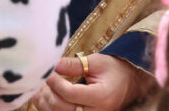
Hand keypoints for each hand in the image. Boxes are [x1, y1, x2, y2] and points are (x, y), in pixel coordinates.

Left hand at [30, 53, 155, 110]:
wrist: (128, 84)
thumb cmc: (114, 70)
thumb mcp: (97, 62)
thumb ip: (74, 64)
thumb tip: (53, 63)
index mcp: (101, 96)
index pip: (70, 93)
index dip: (55, 82)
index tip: (47, 70)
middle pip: (62, 107)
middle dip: (47, 91)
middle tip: (41, 76)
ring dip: (44, 101)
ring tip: (39, 85)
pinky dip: (48, 108)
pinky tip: (43, 95)